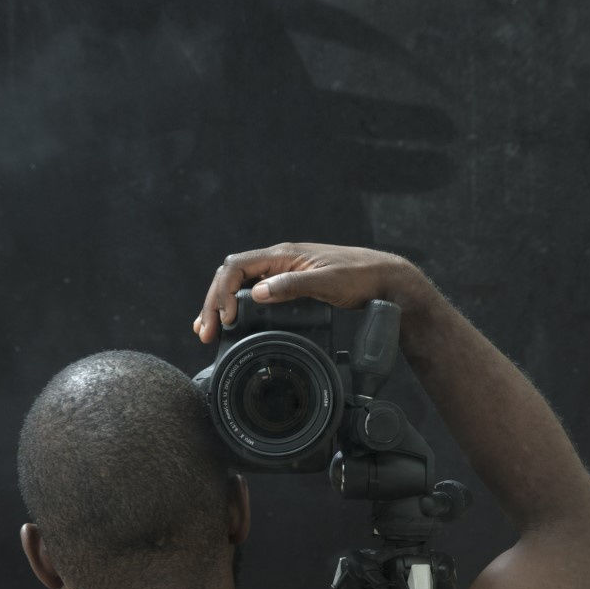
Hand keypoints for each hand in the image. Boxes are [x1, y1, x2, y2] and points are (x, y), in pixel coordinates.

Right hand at [192, 241, 419, 343]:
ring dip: (219, 306)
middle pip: (230, 277)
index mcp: (283, 255)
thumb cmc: (359, 276)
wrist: (384, 277)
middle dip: (213, 304)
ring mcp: (282, 271)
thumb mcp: (326, 282)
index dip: (223, 293)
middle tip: (206, 333)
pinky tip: (230, 323)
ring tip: (206, 331)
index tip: (225, 320)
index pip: (236, 267)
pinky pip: (253, 292)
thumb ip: (292, 285)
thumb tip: (257, 293)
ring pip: (239, 285)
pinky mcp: (289, 283)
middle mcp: (278, 260)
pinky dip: (236, 307)